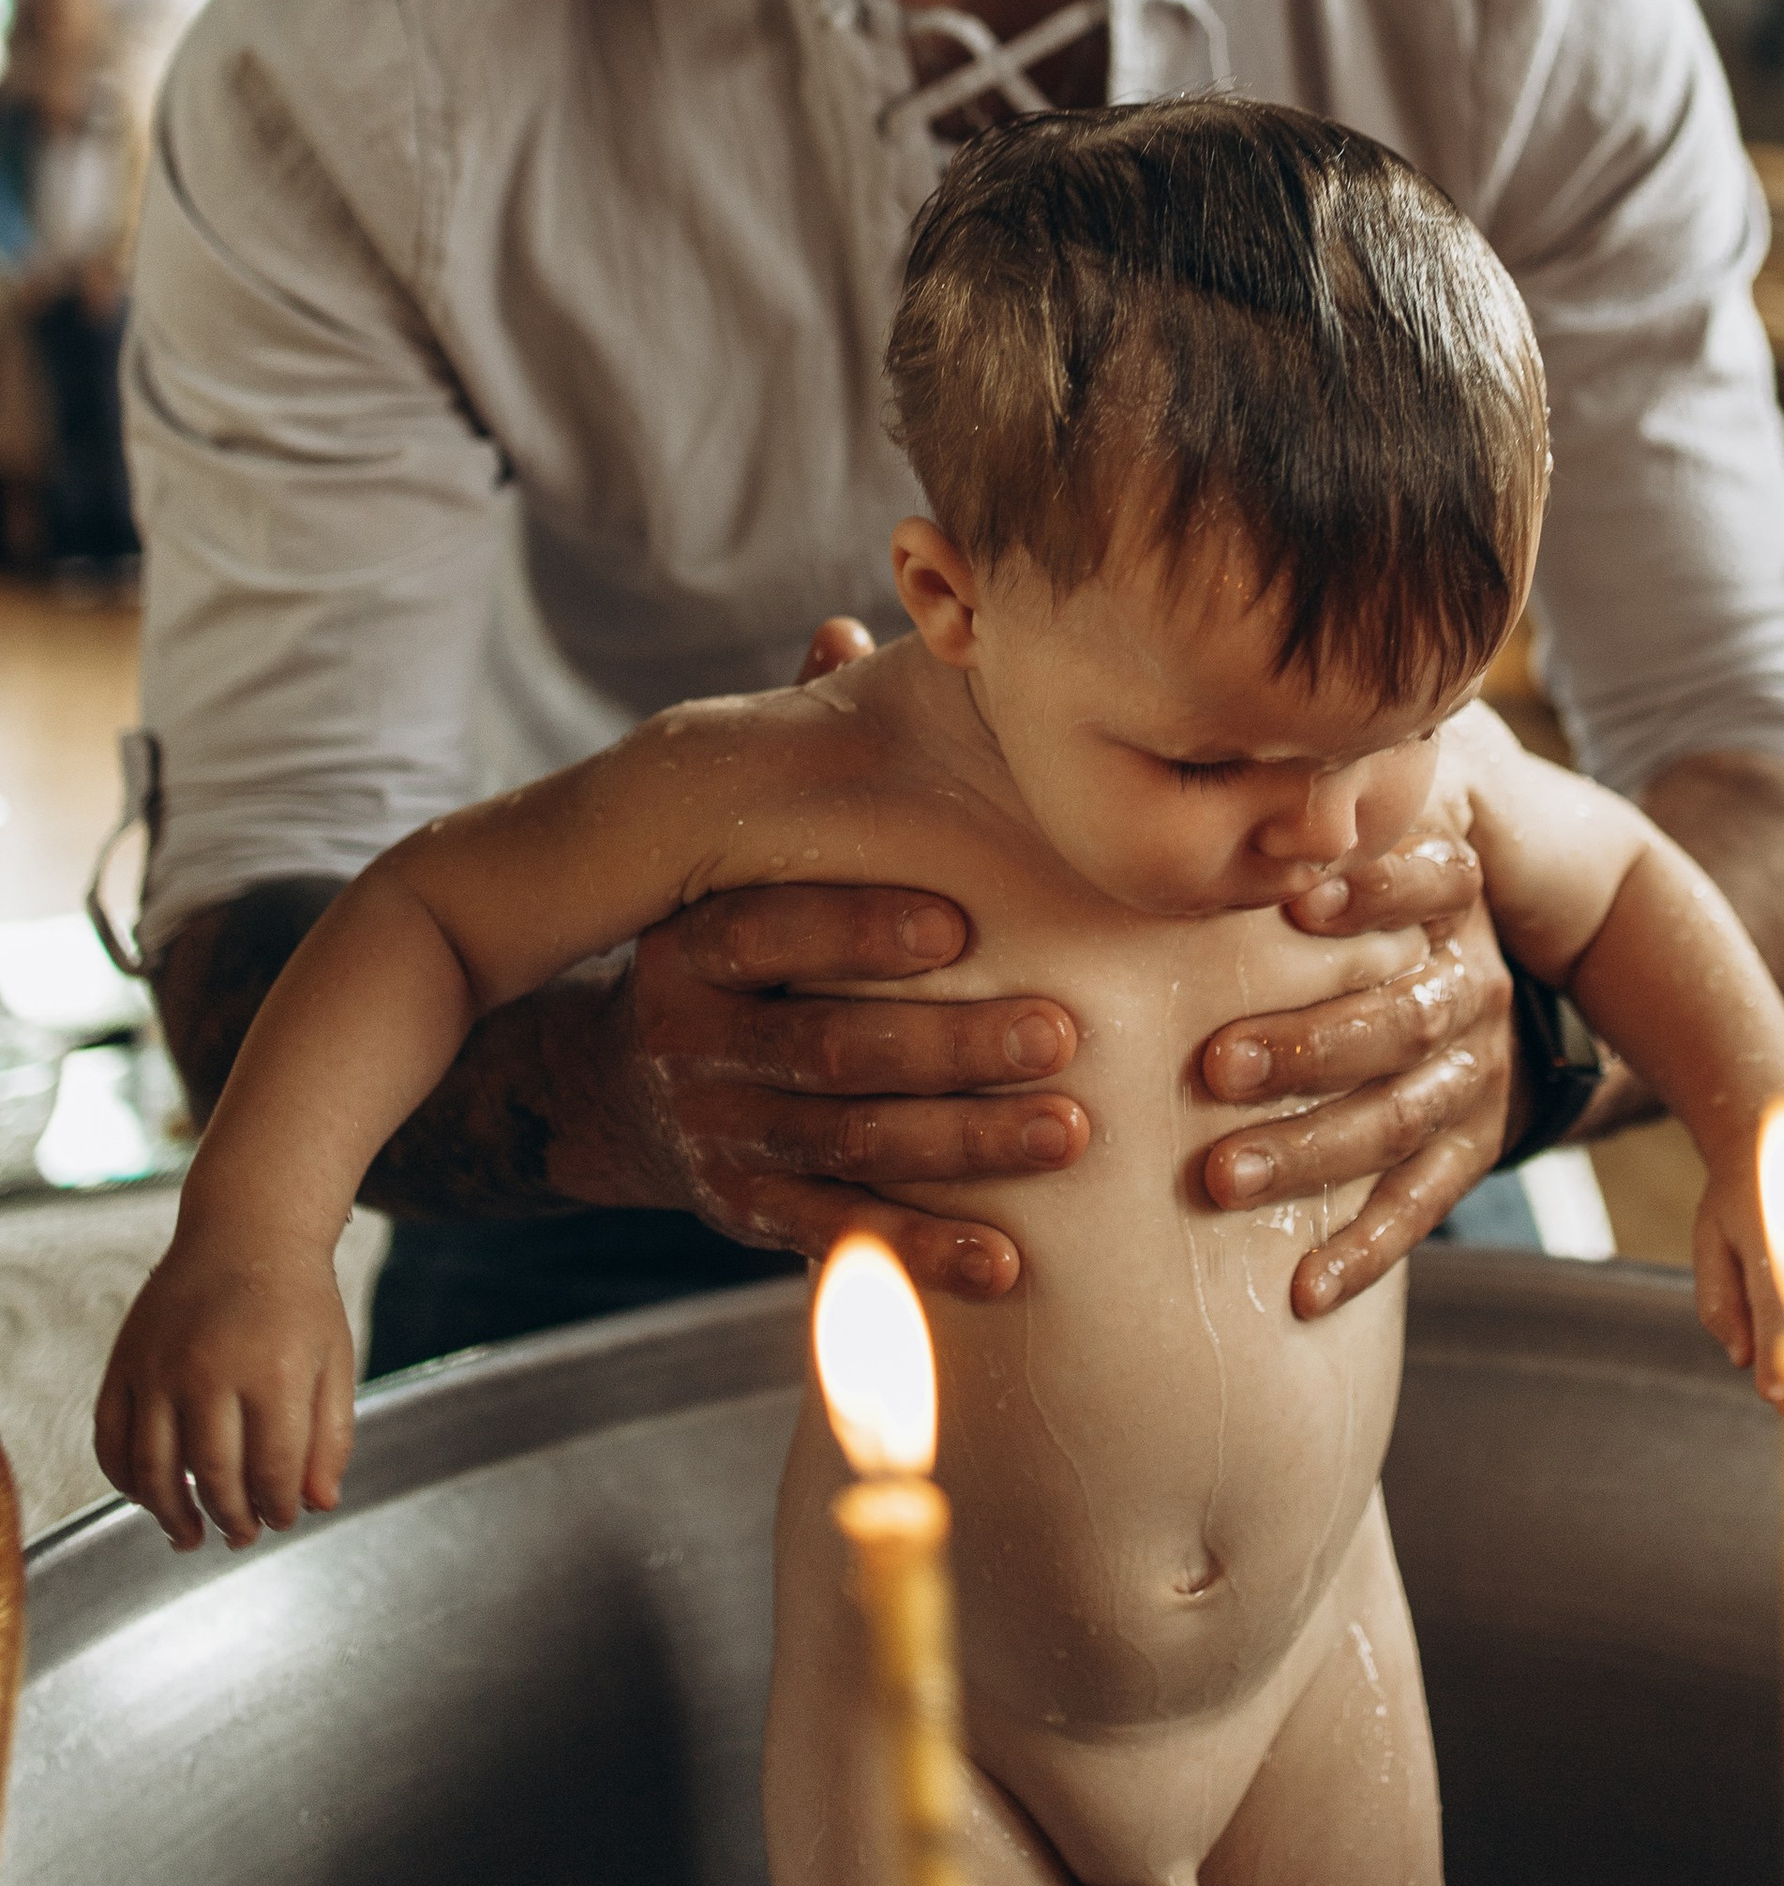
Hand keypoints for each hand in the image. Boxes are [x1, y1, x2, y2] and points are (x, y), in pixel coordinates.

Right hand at [93, 1243, 353, 1551]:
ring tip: (191, 1536)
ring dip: (170, 1515)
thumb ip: (331, 1435)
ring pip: (153, 1468)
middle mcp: (209, 1367)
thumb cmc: (298, 1302)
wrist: (246, 1230)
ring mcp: (159, 1364)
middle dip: (231, 1518)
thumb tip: (318, 1505)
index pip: (272, 1468)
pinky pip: (110, 1438)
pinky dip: (124, 1479)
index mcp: (273, 1369)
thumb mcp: (334, 1361)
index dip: (279, 1506)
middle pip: (212, 1475)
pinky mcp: (124, 1360)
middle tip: (242, 1535)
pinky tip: (148, 1497)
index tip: (284, 1519)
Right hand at [576, 614, 1090, 1296]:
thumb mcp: (726, 850)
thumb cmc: (720, 939)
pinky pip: (843, 1239)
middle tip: (1062, 1034)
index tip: (957, 922)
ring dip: (967, 1145)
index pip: (767, 930)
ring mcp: (723, 1138)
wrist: (613, 1087)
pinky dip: (925, 1254)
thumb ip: (791, 752)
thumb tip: (846, 624)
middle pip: (830, 1049)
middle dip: (950, 1045)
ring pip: (852, 1146)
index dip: (856, 928)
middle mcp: (695, 1049)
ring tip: (1069, 1131)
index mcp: (686, 946)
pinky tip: (1011, 1262)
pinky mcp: (750, 1215)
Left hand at [1197, 830, 1518, 1320]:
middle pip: (1403, 1017)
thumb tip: (1248, 761)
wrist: (1495, 959)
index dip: (1375, 892)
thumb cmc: (1370, 887)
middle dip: (1309, 1045)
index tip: (1296, 903)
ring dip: (1312, 1150)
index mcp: (1456, 898)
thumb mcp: (1379, 829)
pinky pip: (1422, 1204)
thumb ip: (1329, 803)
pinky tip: (1301, 1291)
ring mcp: (1477, 1073)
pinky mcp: (1474, 1147)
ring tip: (1221, 1177)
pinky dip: (1366, 1250)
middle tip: (1214, 1065)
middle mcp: (1476, 986)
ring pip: (1402, 1118)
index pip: (1437, 882)